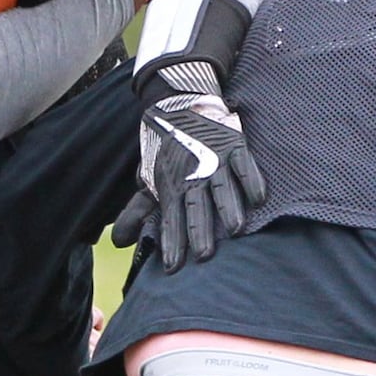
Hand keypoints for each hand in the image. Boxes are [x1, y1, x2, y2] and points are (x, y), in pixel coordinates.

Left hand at [139, 92, 265, 271]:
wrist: (178, 106)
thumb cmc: (166, 154)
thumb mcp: (149, 180)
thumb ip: (137, 212)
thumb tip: (118, 243)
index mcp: (170, 186)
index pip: (170, 220)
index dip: (172, 244)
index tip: (172, 269)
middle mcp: (192, 176)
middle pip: (196, 208)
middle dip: (199, 231)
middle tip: (204, 256)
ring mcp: (215, 161)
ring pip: (222, 188)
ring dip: (228, 208)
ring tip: (236, 230)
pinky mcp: (234, 146)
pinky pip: (244, 165)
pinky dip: (251, 181)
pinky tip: (257, 200)